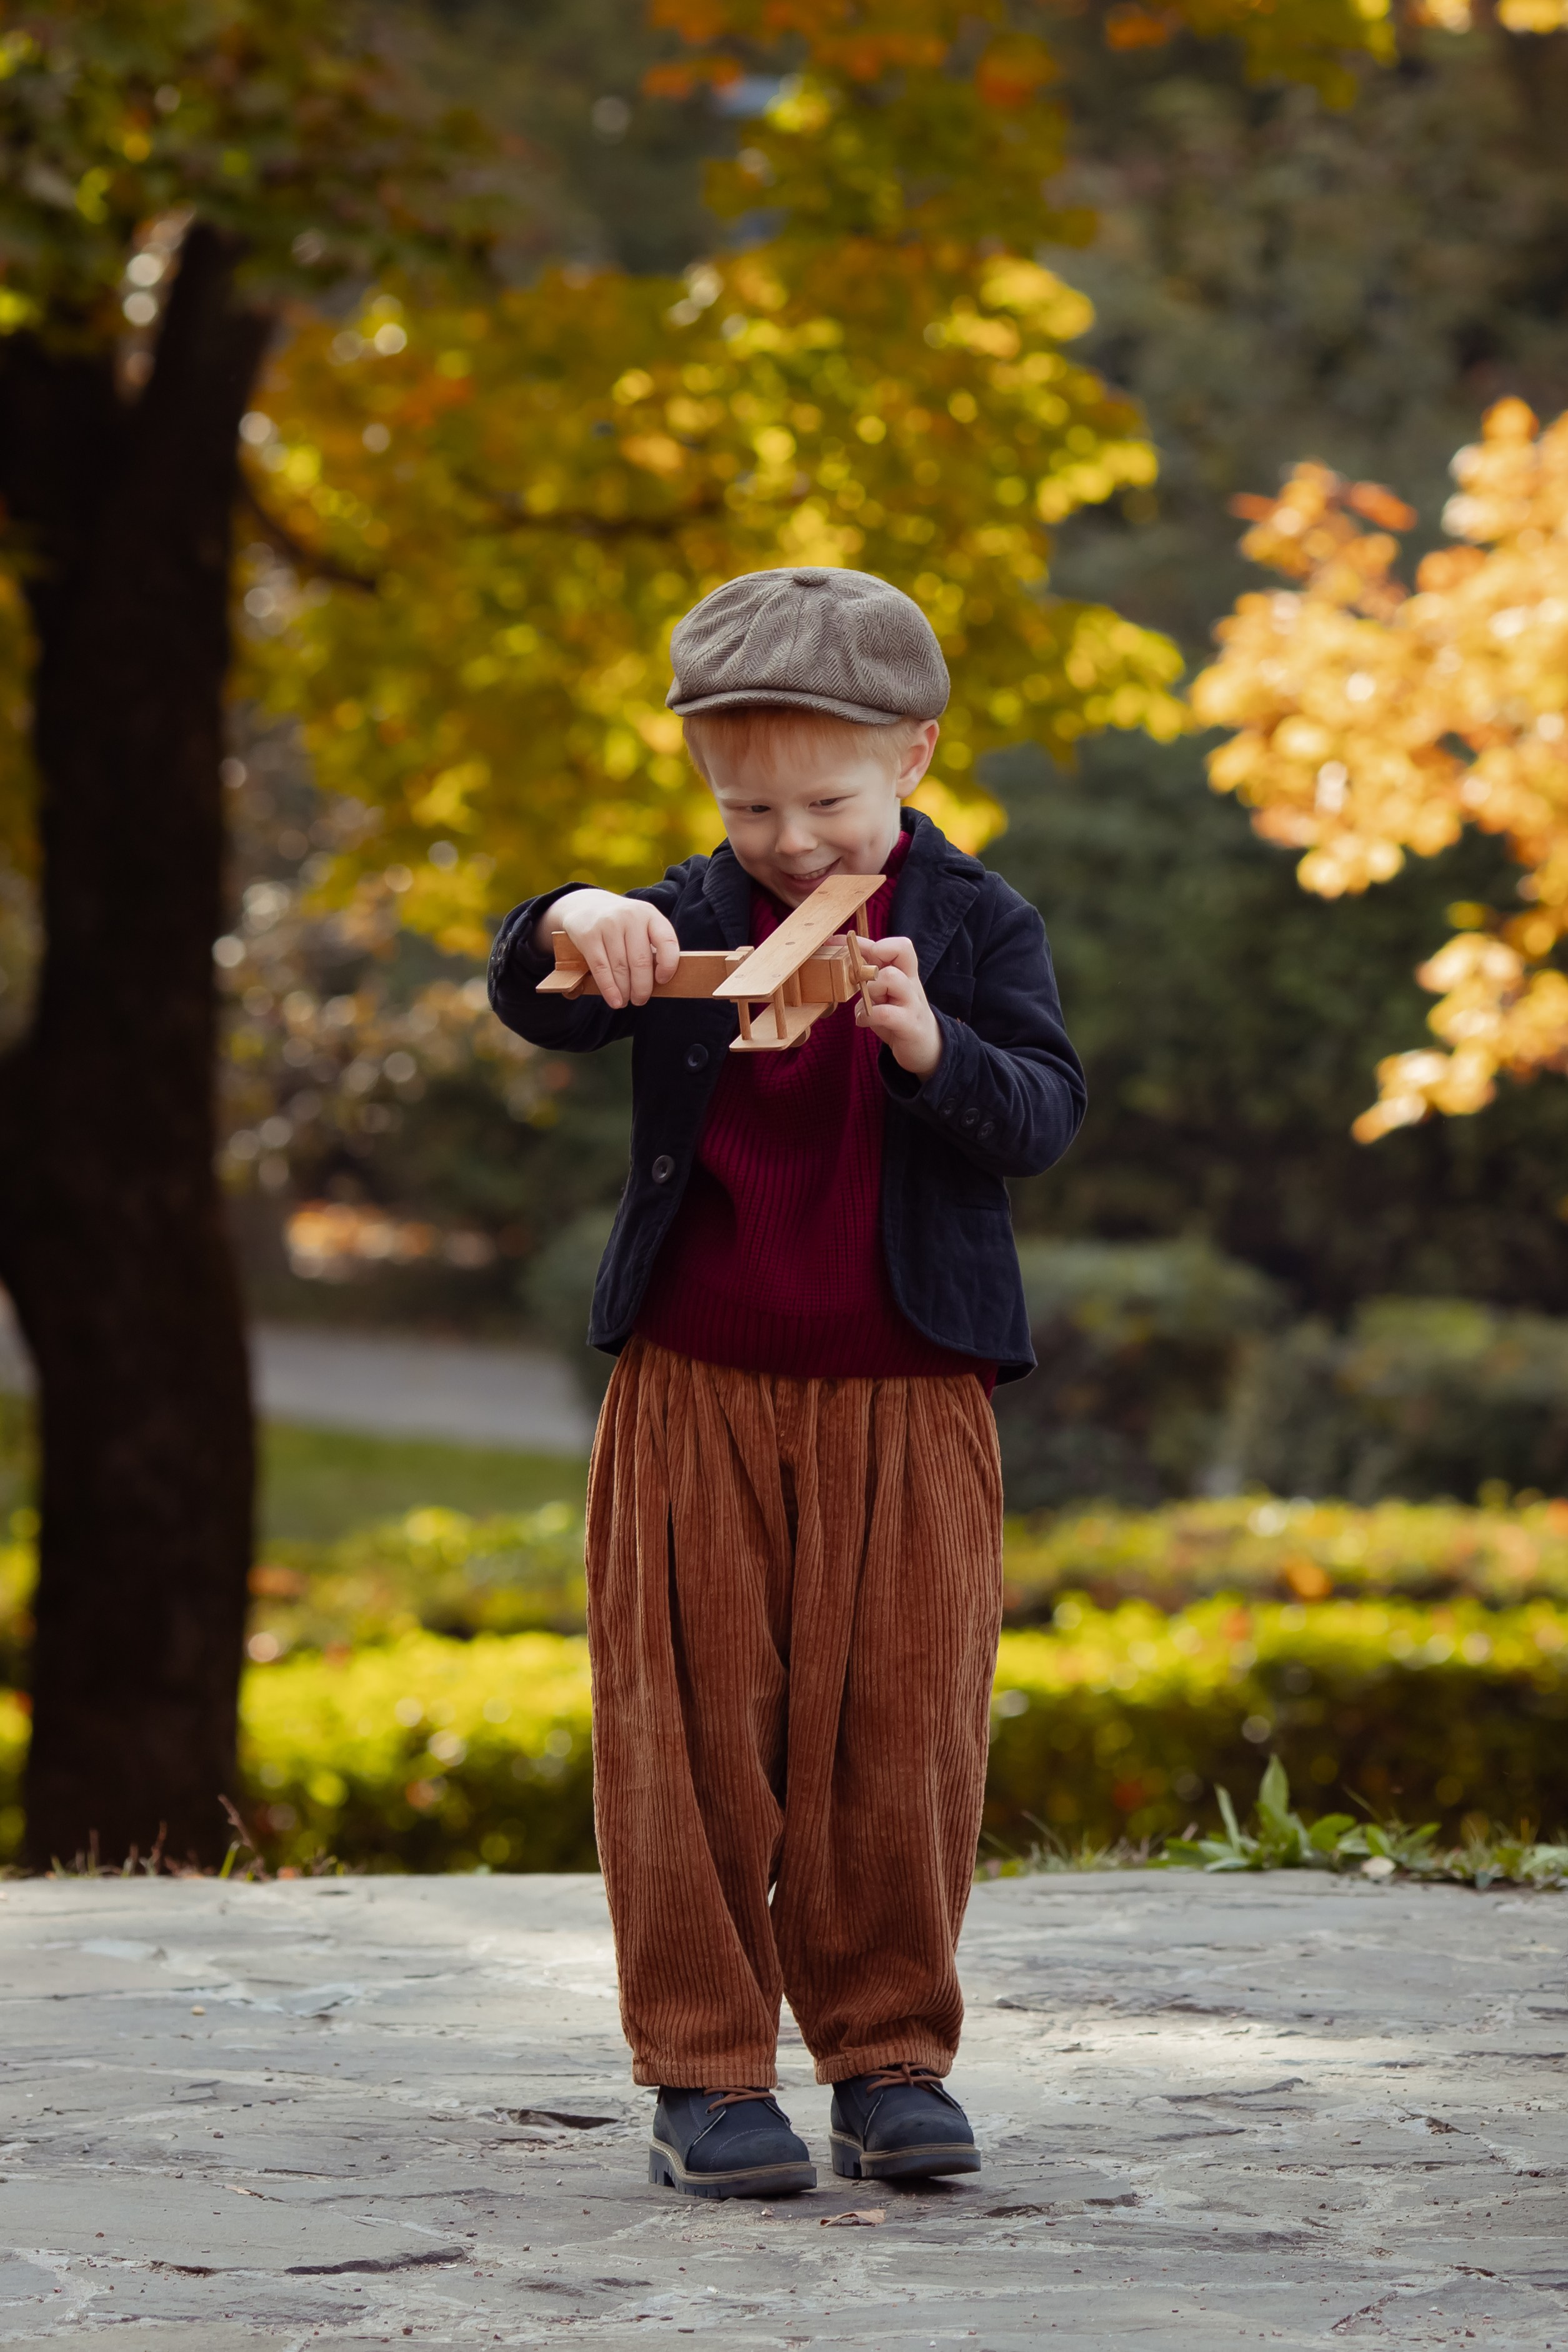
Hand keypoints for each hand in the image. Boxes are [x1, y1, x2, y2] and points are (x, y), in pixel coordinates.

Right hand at [537, 890, 679, 1008]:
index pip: (667, 942)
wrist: (585, 905)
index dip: (668, 965)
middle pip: (640, 961)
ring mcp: (608, 925)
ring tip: (626, 1001)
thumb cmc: (621, 924)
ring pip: (620, 968)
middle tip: (640, 1000)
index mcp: (649, 914)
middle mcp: (630, 916)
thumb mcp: (640, 925)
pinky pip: (601, 969)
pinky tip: (614, 1000)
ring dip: (625, 991)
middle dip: (642, 987)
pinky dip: (609, 989)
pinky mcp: (589, 935)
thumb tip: (658, 983)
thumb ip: (651, 946)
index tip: (663, 981)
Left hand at [852, 934, 942, 1079]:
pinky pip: (885, 1013)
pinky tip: (863, 1021)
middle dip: (869, 966)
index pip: (897, 946)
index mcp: (906, 972)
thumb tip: (845, 955)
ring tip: (865, 1005)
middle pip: (898, 953)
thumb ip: (870, 975)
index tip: (843, 943)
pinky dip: (867, 1016)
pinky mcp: (909, 1025)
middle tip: (860, 984)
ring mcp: (912, 1003)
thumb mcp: (884, 992)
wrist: (926, 1046)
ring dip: (870, 990)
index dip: (868, 942)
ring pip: (892, 978)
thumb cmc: (899, 1015)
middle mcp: (911, 983)